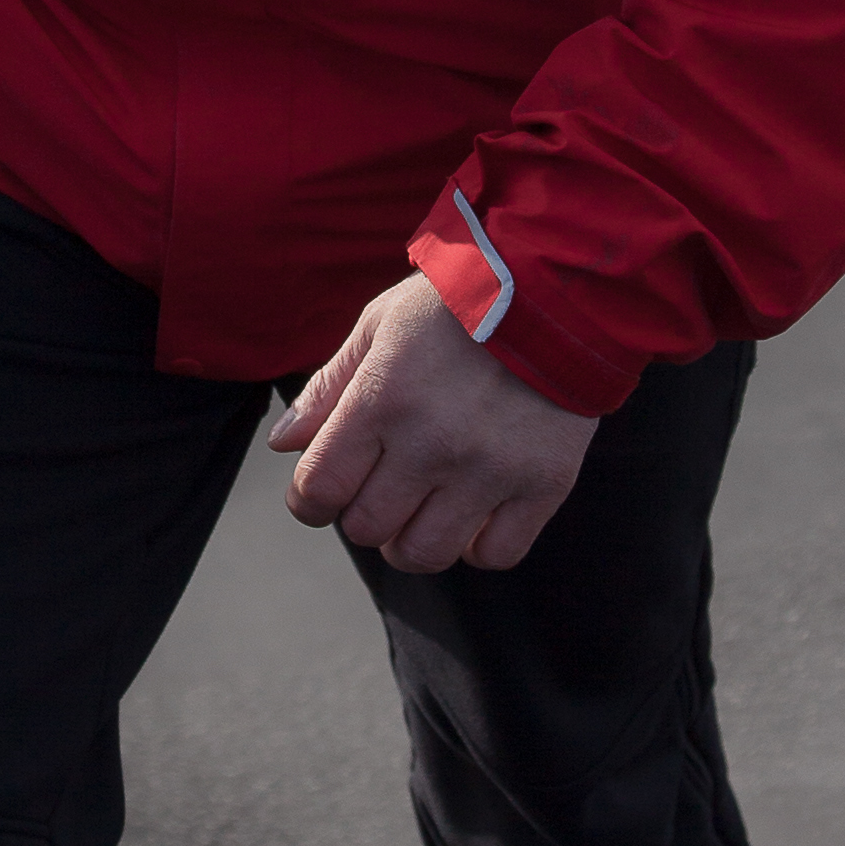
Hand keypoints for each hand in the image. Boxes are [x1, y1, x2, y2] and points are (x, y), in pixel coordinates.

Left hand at [276, 273, 598, 574]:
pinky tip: (474, 512)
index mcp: (383, 398)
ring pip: (426, 554)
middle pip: (368, 528)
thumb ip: (329, 387)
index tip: (322, 491)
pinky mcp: (543, 484)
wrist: (561, 291)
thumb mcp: (380, 326)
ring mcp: (490, 469)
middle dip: (363, 513)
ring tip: (423, 507)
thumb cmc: (458, 305)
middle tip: (382, 485)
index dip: (308, 501)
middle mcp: (432, 442)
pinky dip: (477, 545)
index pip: (319, 489)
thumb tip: (283, 445)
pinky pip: (495, 554)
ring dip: (413, 539)